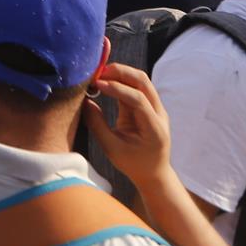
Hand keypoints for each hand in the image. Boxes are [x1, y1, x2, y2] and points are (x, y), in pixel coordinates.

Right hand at [81, 63, 172, 188]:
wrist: (153, 173)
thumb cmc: (133, 164)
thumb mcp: (111, 149)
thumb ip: (97, 125)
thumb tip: (85, 101)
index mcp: (154, 128)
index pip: (138, 99)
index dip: (117, 88)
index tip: (97, 84)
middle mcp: (160, 114)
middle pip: (143, 81)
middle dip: (120, 72)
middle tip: (97, 72)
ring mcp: (157, 109)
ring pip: (141, 80)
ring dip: (120, 73)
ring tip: (99, 75)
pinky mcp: (149, 106)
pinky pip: (136, 87)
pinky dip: (121, 81)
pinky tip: (105, 81)